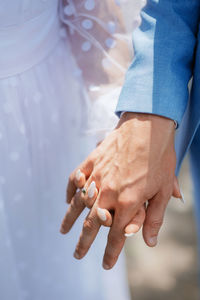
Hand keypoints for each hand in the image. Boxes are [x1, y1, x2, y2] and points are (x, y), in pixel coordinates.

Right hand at [61, 113, 178, 268]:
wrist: (148, 125)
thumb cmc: (159, 157)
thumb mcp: (162, 189)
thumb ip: (154, 217)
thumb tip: (149, 242)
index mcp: (128, 202)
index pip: (117, 235)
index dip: (111, 253)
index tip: (105, 265)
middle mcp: (109, 192)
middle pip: (93, 223)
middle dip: (85, 243)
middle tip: (77, 255)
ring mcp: (98, 176)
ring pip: (80, 203)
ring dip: (70, 219)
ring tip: (62, 231)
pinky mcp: (92, 161)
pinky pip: (77, 178)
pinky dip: (71, 190)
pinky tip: (68, 199)